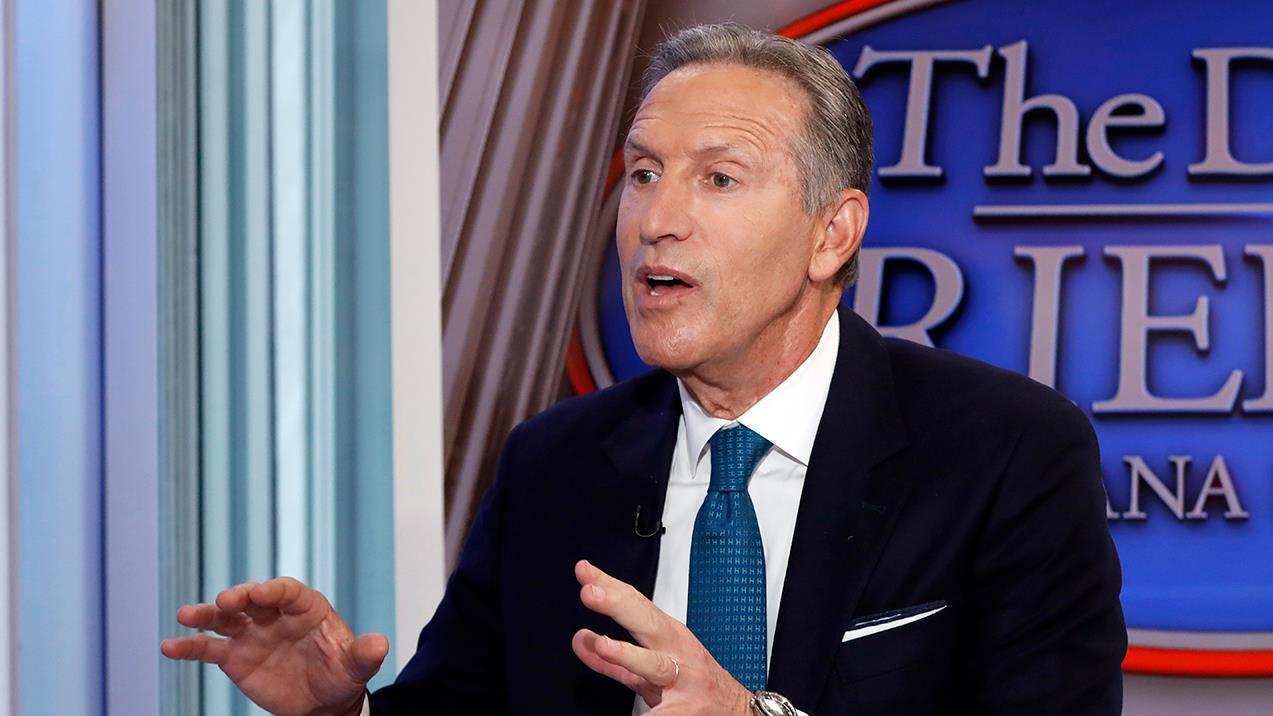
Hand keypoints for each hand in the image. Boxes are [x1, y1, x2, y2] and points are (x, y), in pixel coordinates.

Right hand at [161, 577, 388, 715]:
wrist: (322, 704)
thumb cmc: (341, 675)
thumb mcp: (355, 667)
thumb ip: (364, 654)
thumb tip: (380, 644)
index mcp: (306, 607)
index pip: (288, 592)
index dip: (274, 590)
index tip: (261, 593)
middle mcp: (275, 614)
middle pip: (253, 598)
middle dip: (240, 596)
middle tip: (226, 600)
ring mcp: (252, 633)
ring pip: (226, 617)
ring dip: (207, 614)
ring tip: (187, 615)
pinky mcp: (234, 657)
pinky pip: (208, 648)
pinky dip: (189, 646)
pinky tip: (169, 646)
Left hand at [572, 560, 753, 714]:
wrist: (735, 710)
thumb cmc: (691, 682)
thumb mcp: (648, 667)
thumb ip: (611, 657)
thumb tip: (580, 639)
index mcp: (667, 636)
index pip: (636, 604)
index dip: (610, 586)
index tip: (584, 572)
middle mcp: (675, 653)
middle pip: (646, 623)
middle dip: (618, 606)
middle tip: (590, 593)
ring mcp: (682, 681)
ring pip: (654, 665)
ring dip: (628, 654)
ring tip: (604, 645)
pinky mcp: (685, 712)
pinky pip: (663, 714)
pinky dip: (649, 714)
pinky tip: (635, 714)